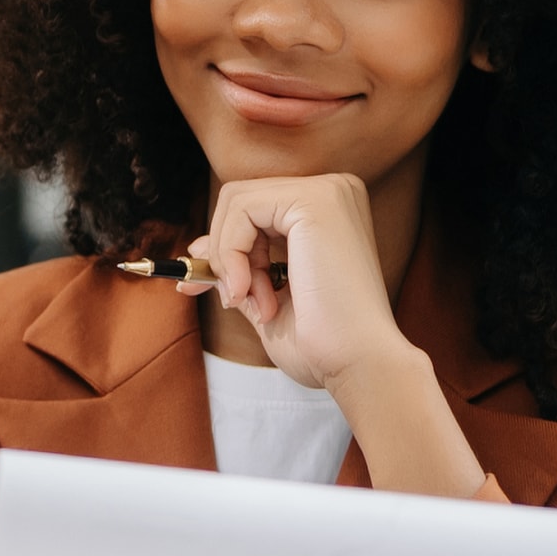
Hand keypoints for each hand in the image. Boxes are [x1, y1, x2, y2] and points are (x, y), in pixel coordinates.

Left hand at [185, 172, 415, 394]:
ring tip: (254, 301)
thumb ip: (238, 266)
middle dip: (222, 254)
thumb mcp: (267, 296)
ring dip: (230, 259)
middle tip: (234, 298)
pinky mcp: (315, 201)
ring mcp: (327, 192)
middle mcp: (334, 192)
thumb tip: (198, 247)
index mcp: (329, 212)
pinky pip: (242, 209)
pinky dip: (232, 252)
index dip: (222, 247)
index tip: (201, 286)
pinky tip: (251, 289)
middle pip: (241, 200)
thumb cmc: (322, 343)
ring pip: (236, 202)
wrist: (358, 364)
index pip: (253, 209)